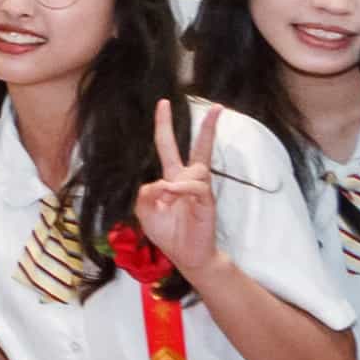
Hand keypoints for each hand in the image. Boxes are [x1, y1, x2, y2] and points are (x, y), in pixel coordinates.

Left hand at [125, 106, 223, 287]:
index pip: (168, 146)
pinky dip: (181, 190)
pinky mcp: (207, 202)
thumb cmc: (168, 233)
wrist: (186, 256)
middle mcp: (189, 180)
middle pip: (199, 148)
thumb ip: (144, 194)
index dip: (164, 125)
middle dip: (208, 127)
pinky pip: (196, 187)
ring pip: (191, 172)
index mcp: (172, 178)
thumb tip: (161, 183)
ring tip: (165, 201)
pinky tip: (173, 196)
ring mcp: (200, 190)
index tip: (164, 103)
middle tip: (216, 107)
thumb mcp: (144, 212)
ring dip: (174, 185)